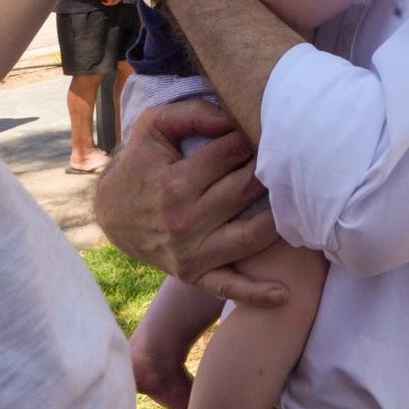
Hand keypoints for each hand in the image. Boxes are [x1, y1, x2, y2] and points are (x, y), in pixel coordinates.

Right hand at [95, 99, 287, 306]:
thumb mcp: (154, 126)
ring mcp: (191, 254)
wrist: (112, 212)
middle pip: (245, 190)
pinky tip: (284, 293)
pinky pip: (229, 287)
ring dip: (278, 216)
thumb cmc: (140, 162)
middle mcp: (184, 223)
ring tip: (295, 197)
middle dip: (267, 168)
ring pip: (251, 236)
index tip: (260, 130)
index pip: (229, 154)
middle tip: (284, 155)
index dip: (248, 137)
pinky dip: (258, 294)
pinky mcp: (195, 274)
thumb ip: (192, 114)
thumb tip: (233, 118)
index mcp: (174, 185)